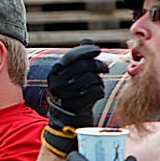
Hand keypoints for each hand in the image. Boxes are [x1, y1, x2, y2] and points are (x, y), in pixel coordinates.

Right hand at [44, 40, 107, 154]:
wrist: (67, 120)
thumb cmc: (72, 93)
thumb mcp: (70, 76)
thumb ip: (78, 59)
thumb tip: (88, 40)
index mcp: (54, 73)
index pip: (72, 56)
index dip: (86, 50)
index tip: (98, 50)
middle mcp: (57, 83)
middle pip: (84, 66)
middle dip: (99, 65)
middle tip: (105, 69)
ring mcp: (66, 96)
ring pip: (92, 79)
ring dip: (99, 81)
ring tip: (97, 85)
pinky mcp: (76, 106)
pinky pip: (95, 92)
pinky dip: (100, 91)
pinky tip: (97, 94)